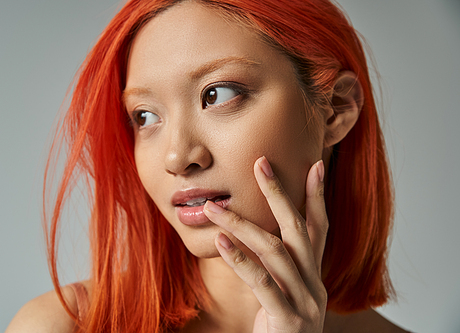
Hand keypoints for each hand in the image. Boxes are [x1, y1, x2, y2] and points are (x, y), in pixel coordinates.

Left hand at [203, 157, 327, 331]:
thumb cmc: (279, 328)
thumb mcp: (281, 293)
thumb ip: (274, 267)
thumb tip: (250, 234)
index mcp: (312, 275)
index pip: (319, 228)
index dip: (317, 196)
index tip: (315, 164)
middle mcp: (314, 283)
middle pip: (298, 229)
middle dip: (279, 193)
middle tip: (260, 163)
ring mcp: (305, 301)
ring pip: (275, 250)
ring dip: (242, 224)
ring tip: (213, 208)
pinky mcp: (288, 320)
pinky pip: (262, 282)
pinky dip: (240, 259)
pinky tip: (221, 240)